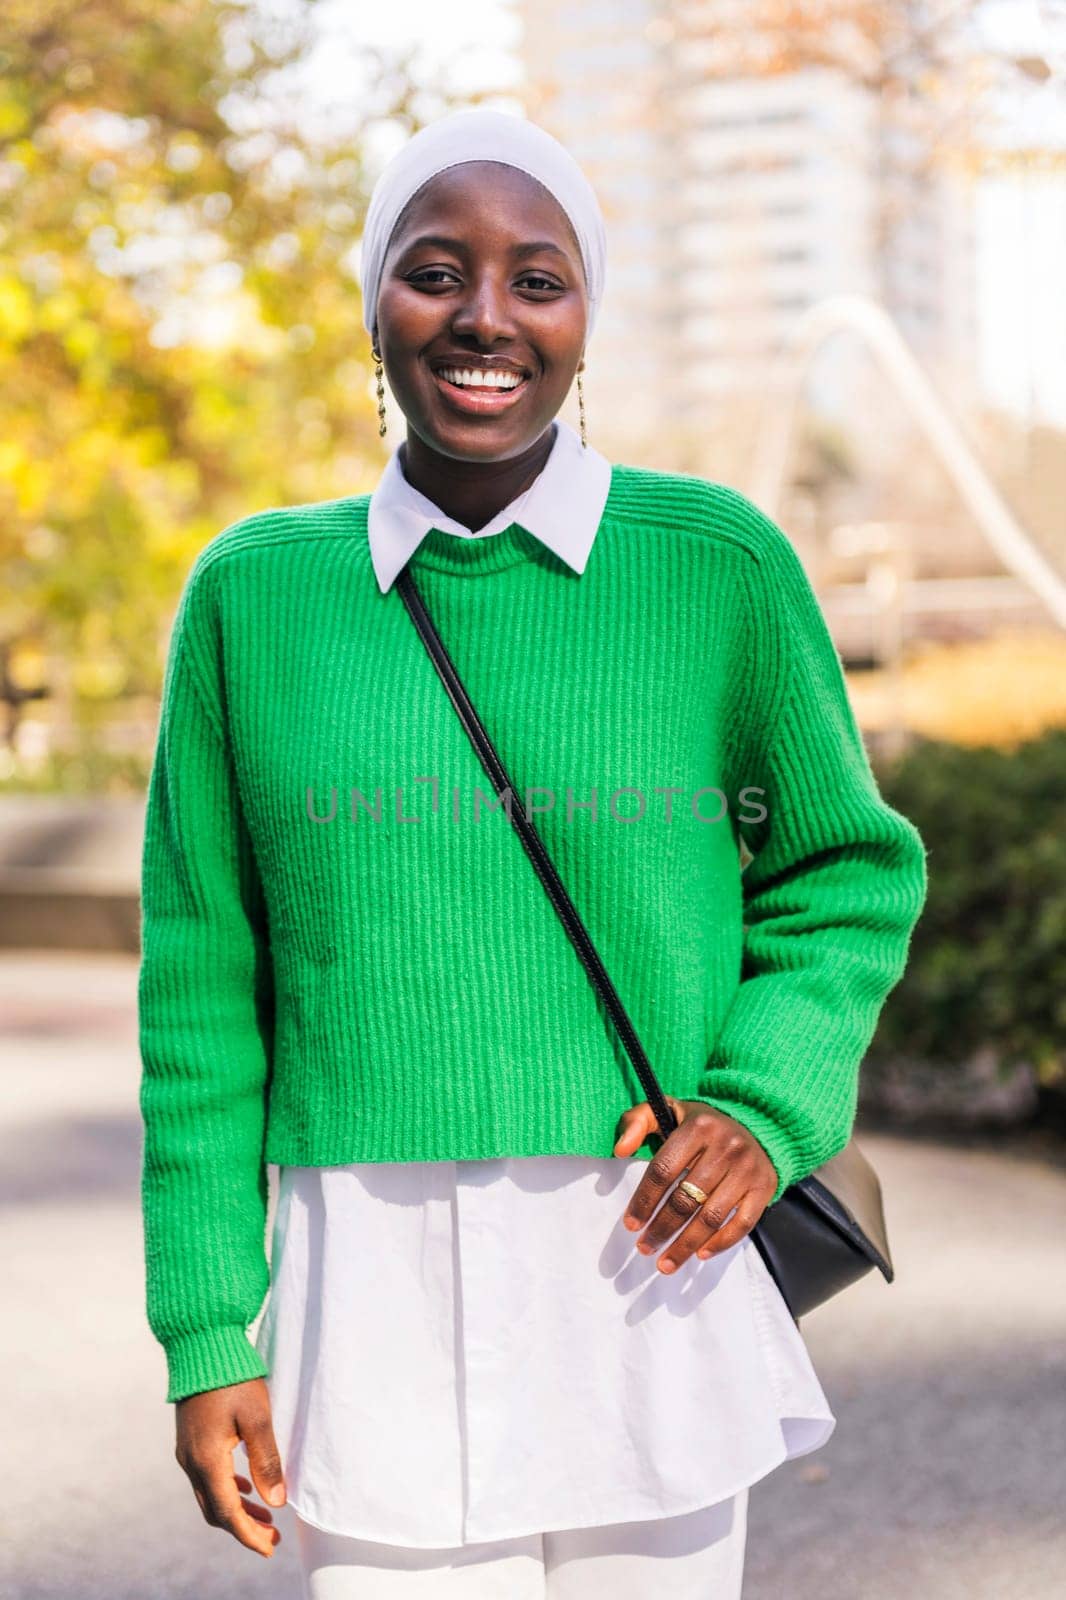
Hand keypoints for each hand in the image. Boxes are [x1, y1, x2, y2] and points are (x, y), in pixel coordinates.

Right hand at [175, 1377, 284, 1557]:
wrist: (200, 1346)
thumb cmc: (232, 1378)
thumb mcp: (257, 1417)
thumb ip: (266, 1461)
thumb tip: (276, 1502)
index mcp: (207, 1460)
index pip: (228, 1513)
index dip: (249, 1535)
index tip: (269, 1549)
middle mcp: (191, 1462)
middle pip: (216, 1511)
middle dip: (244, 1528)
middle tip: (272, 1538)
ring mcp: (187, 1452)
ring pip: (210, 1496)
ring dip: (237, 1510)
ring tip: (266, 1517)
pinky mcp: (190, 1441)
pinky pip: (206, 1478)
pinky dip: (227, 1490)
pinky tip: (245, 1487)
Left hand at [613, 1097, 776, 1275]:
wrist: (756, 1124)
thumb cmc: (701, 1125)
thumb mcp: (668, 1110)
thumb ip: (637, 1121)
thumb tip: (620, 1150)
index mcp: (698, 1127)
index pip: (663, 1171)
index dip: (644, 1201)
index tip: (631, 1225)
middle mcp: (726, 1147)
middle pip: (686, 1199)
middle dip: (661, 1229)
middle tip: (644, 1248)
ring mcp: (748, 1169)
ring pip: (711, 1217)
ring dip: (685, 1246)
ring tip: (665, 1263)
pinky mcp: (765, 1187)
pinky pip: (743, 1224)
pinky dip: (721, 1243)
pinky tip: (700, 1255)